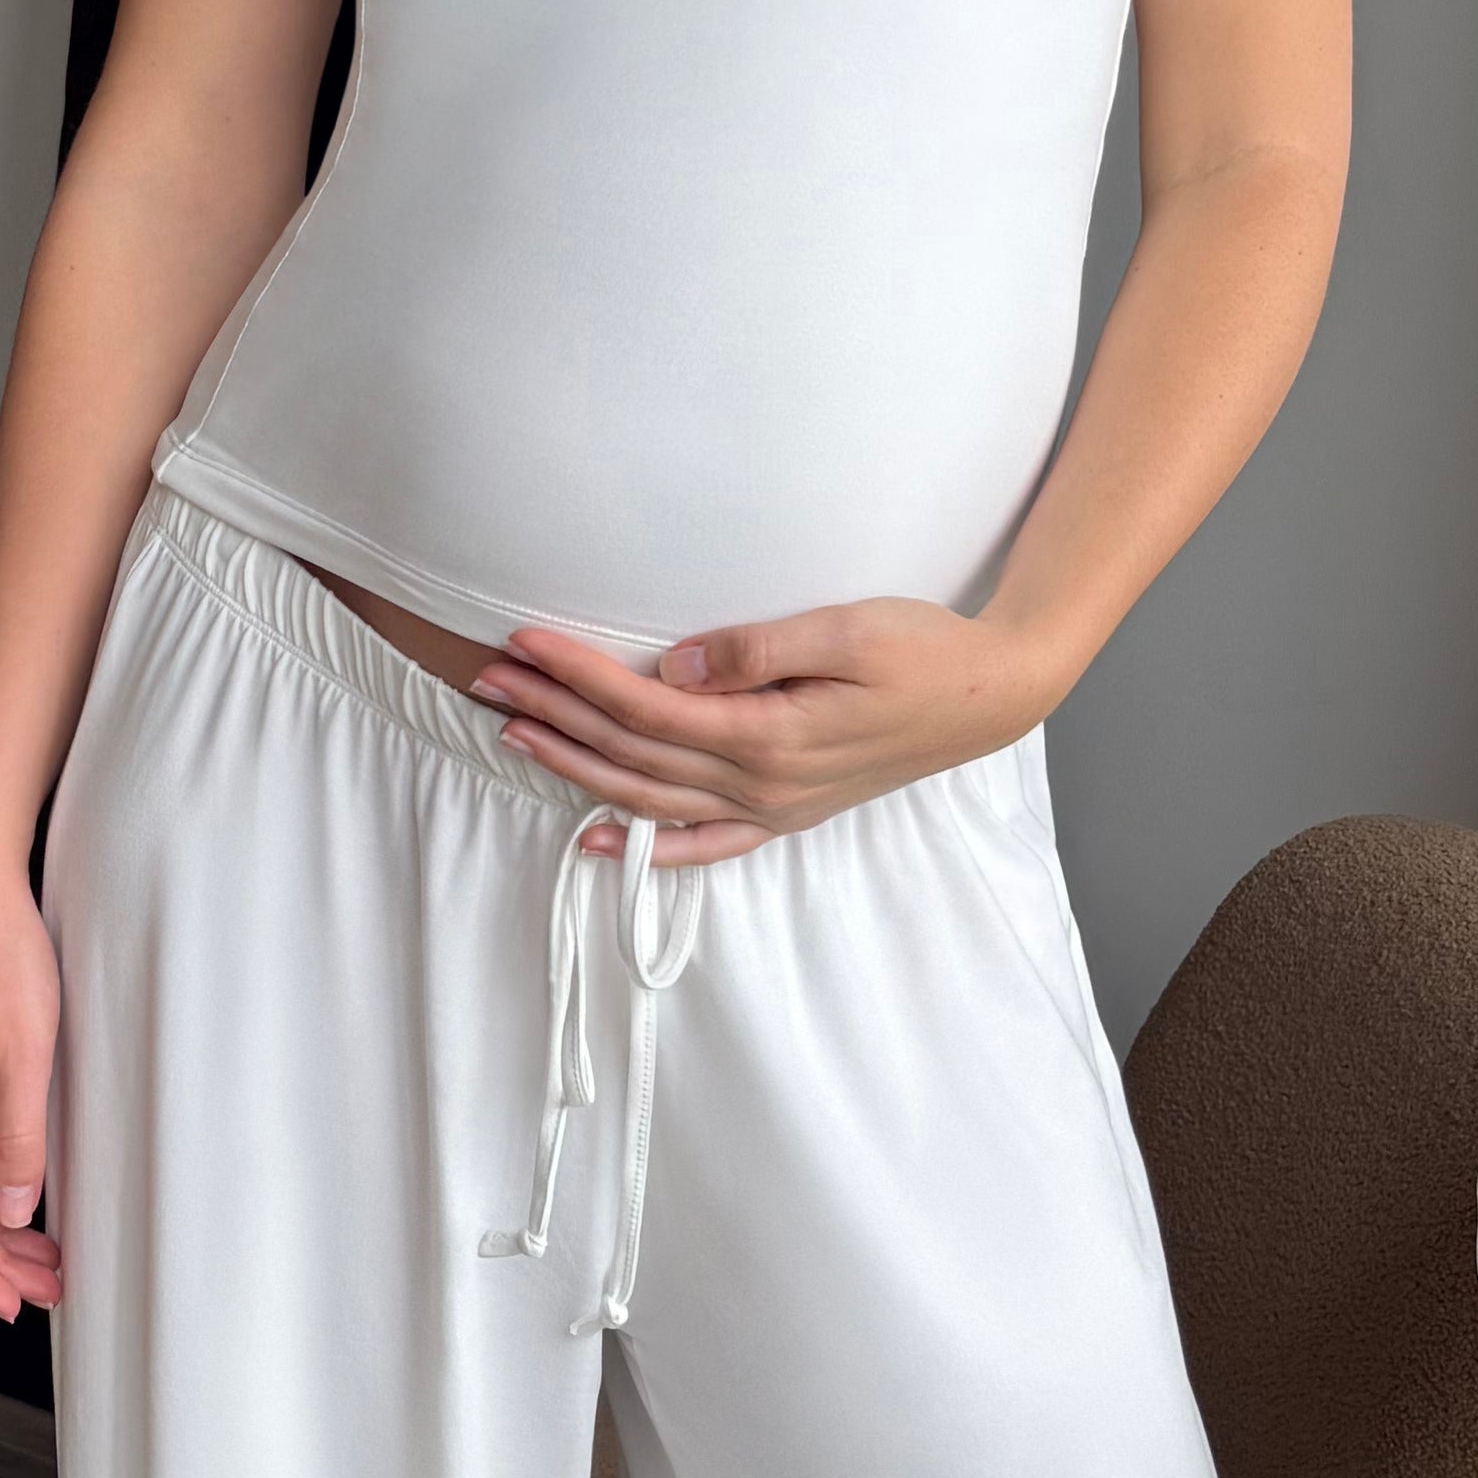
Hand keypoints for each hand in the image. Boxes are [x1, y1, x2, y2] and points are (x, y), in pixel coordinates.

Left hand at [467, 596, 1050, 864]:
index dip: (579, 676)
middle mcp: (761, 784)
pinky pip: (702, 845)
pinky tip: (596, 840)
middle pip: (632, 754)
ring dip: (575, 767)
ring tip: (512, 733)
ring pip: (650, 798)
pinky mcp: (785, 813)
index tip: (524, 641)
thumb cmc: (923, 649)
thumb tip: (678, 668)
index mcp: (770, 736)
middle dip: (554, 716)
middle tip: (487, 679)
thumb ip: (760, 650)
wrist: (990, 696)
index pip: (647, 708)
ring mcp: (771, 807)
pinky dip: (645, 847)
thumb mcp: (848, 629)